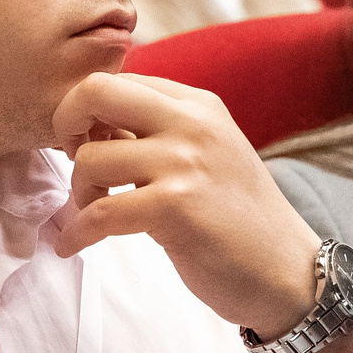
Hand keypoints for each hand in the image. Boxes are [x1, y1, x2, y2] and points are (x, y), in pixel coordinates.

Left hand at [50, 72, 335, 352]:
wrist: (286, 272)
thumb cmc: (238, 220)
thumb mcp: (206, 154)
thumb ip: (159, 133)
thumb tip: (93, 125)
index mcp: (198, 104)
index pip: (119, 80)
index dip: (88, 112)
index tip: (90, 146)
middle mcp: (193, 122)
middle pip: (96, 91)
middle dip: (66, 124)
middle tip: (74, 161)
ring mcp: (185, 162)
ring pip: (90, 158)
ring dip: (78, 192)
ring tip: (93, 213)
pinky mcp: (176, 206)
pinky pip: (99, 212)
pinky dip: (77, 232)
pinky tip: (74, 246)